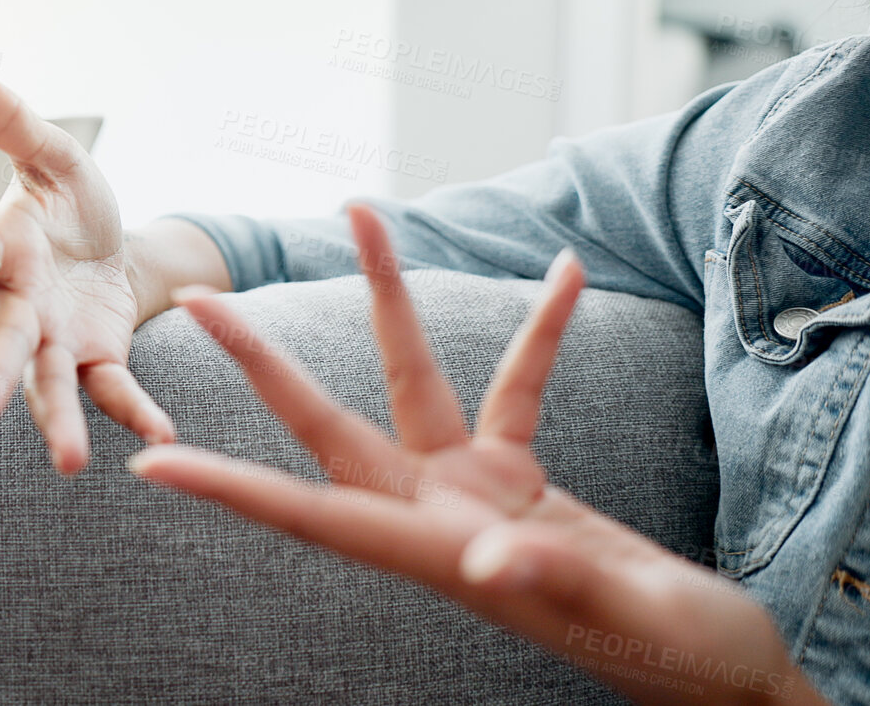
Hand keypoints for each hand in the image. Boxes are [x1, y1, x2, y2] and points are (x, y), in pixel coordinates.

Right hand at [0, 59, 174, 473]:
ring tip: (69, 463)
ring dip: (58, 424)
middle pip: (0, 346)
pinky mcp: (101, 359)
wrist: (112, 248)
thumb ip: (4, 115)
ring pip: (52, 385)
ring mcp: (58, 340)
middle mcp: (19, 306)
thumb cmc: (66, 200)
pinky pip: (117, 391)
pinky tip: (160, 436)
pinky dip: (136, 412)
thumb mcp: (48, 151)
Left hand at [130, 203, 823, 705]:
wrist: (718, 676)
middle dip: (263, 363)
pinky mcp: (522, 480)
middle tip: (201, 300)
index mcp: (437, 558)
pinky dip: (538, 338)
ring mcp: (473, 496)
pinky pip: (516, 391)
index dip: (229, 488)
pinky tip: (569, 275)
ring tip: (364, 210)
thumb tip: (487, 565)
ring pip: (412, 380)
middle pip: (328, 426)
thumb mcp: (628, 616)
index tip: (151, 464)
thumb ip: (552, 582)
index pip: (310, 517)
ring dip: (390, 298)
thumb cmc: (682, 660)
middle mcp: (434, 520)